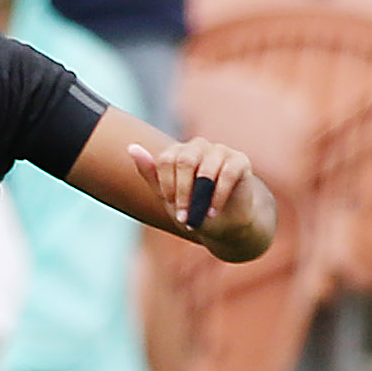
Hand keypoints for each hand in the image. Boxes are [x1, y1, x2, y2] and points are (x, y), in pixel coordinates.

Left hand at [128, 136, 272, 257]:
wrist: (224, 224)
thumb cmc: (193, 208)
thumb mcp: (168, 195)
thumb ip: (151, 173)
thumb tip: (131, 147)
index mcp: (179, 152)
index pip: (166, 159)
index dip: (167, 184)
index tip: (171, 204)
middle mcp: (199, 146)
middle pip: (185, 160)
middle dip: (182, 191)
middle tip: (182, 215)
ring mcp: (220, 151)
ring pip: (206, 167)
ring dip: (199, 197)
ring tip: (199, 217)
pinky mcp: (240, 161)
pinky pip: (227, 173)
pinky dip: (218, 196)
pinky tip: (213, 212)